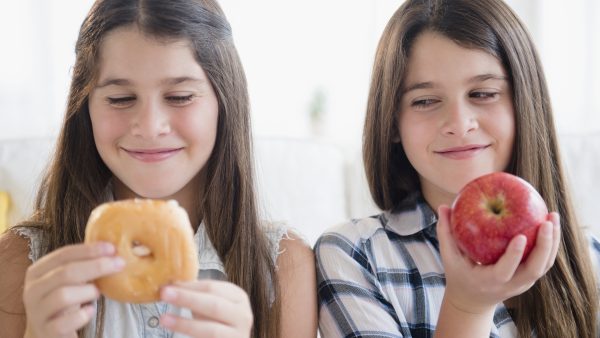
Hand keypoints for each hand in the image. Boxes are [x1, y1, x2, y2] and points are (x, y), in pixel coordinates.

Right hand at [23, 242, 124, 337]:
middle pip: (65, 273)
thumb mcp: (69, 279)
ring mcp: (37, 312)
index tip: (112, 248)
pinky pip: (65, 322)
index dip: (89, 250)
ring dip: (87, 291)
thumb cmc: (64, 300)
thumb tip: (113, 251)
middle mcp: (33, 290)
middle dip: (96, 266)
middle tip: (119, 264)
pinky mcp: (46, 331)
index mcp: (37, 271)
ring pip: (63, 295)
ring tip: (97, 293)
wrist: (48, 331)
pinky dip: (82, 315)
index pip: (63, 255)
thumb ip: (83, 264)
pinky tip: (90, 311)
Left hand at [159, 280, 252, 337]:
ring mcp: (238, 335)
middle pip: (213, 305)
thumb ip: (197, 295)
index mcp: (239, 297)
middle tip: (165, 294)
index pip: (212, 287)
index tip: (169, 284)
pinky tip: (176, 332)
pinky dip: (190, 336)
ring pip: (210, 329)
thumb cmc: (219, 321)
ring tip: (164, 318)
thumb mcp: (212, 304)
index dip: (189, 286)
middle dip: (187, 299)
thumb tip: (171, 285)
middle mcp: (243, 315)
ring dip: (184, 324)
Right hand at [436, 205, 560, 313]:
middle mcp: (510, 285)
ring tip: (553, 217)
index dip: (514, 255)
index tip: (521, 236)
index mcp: (489, 281)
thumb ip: (445, 232)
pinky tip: (550, 223)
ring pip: (544, 265)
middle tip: (546, 221)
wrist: (473, 301)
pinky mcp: (529, 278)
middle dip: (545, 246)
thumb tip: (443, 206)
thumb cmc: (459, 274)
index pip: (505, 271)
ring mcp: (523, 283)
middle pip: (534, 269)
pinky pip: (544, 261)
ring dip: (552, 242)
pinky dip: (550, 243)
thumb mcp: (449, 257)